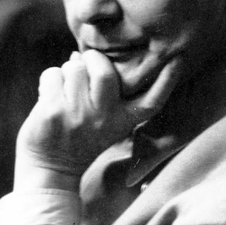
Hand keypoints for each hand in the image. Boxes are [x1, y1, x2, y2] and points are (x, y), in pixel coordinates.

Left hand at [14, 50, 178, 190]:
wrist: (52, 170)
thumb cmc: (79, 138)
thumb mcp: (106, 123)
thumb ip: (102, 91)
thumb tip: (79, 54)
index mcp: (123, 120)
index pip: (152, 101)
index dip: (167, 80)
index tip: (177, 60)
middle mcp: (105, 117)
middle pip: (104, 70)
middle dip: (91, 60)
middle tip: (83, 71)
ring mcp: (78, 115)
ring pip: (74, 67)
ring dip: (66, 72)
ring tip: (65, 92)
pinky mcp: (53, 112)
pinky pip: (52, 75)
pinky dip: (48, 81)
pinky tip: (50, 98)